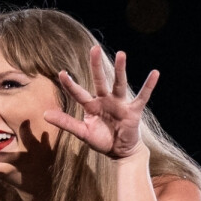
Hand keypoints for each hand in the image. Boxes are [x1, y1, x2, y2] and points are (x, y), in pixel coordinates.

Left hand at [43, 45, 158, 158]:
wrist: (121, 152)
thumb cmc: (101, 140)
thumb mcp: (82, 133)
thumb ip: (66, 123)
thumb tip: (45, 114)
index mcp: (91, 105)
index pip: (79, 93)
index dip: (70, 84)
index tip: (61, 73)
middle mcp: (105, 100)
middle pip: (100, 80)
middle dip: (96, 65)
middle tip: (94, 48)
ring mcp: (120, 104)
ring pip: (119, 84)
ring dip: (120, 69)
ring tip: (122, 54)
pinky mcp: (133, 110)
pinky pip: (142, 96)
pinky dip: (149, 85)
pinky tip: (155, 73)